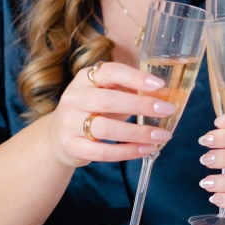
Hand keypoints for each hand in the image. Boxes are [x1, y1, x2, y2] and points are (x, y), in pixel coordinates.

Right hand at [44, 62, 176, 167]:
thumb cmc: (93, 109)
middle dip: (142, 105)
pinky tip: (146, 149)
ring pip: (106, 129)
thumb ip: (130, 90)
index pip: (110, 72)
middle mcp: (74, 98)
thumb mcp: (106, 93)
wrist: (57, 135)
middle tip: (167, 110)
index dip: (135, 77)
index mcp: (86, 79)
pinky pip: (102, 152)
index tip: (160, 84)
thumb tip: (165, 95)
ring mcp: (69, 123)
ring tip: (162, 135)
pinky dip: (127, 152)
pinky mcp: (71, 146)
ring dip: (138, 133)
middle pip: (109, 101)